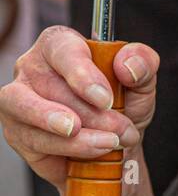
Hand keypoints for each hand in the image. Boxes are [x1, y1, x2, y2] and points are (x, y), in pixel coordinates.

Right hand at [0, 26, 158, 190]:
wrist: (114, 145)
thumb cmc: (122, 105)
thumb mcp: (142, 82)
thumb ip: (143, 63)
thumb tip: (127, 64)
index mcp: (61, 44)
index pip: (62, 49)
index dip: (82, 75)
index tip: (104, 98)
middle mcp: (33, 66)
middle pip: (49, 85)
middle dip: (90, 114)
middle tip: (119, 130)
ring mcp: (19, 99)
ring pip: (30, 111)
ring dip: (71, 134)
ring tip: (104, 143)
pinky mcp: (16, 130)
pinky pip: (33, 140)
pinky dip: (66, 149)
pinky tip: (91, 151)